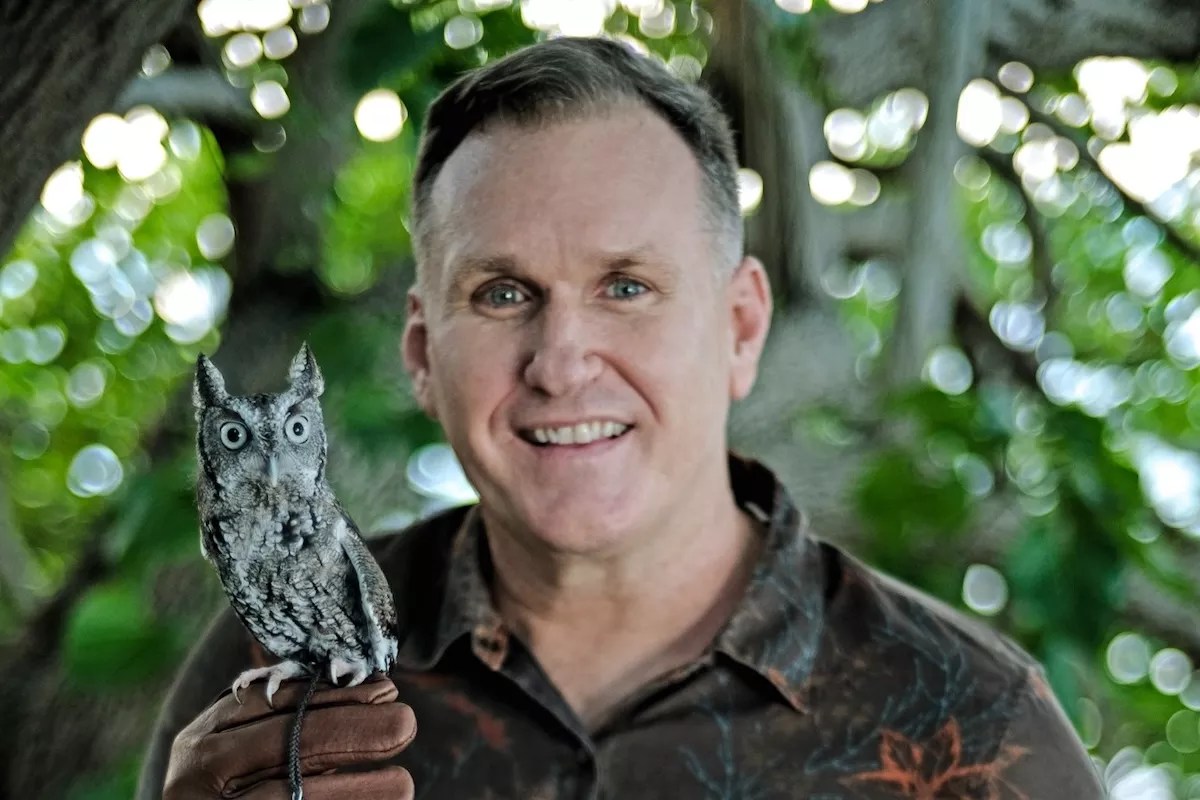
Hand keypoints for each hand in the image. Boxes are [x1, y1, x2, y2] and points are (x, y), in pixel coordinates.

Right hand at [163, 674, 415, 798]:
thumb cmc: (237, 789)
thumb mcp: (248, 750)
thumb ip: (295, 724)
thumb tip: (378, 695)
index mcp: (204, 738)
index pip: (274, 703)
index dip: (336, 696)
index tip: (386, 689)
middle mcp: (196, 775)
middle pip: (284, 746)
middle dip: (350, 732)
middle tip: (405, 723)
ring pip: (289, 797)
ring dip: (352, 791)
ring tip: (403, 783)